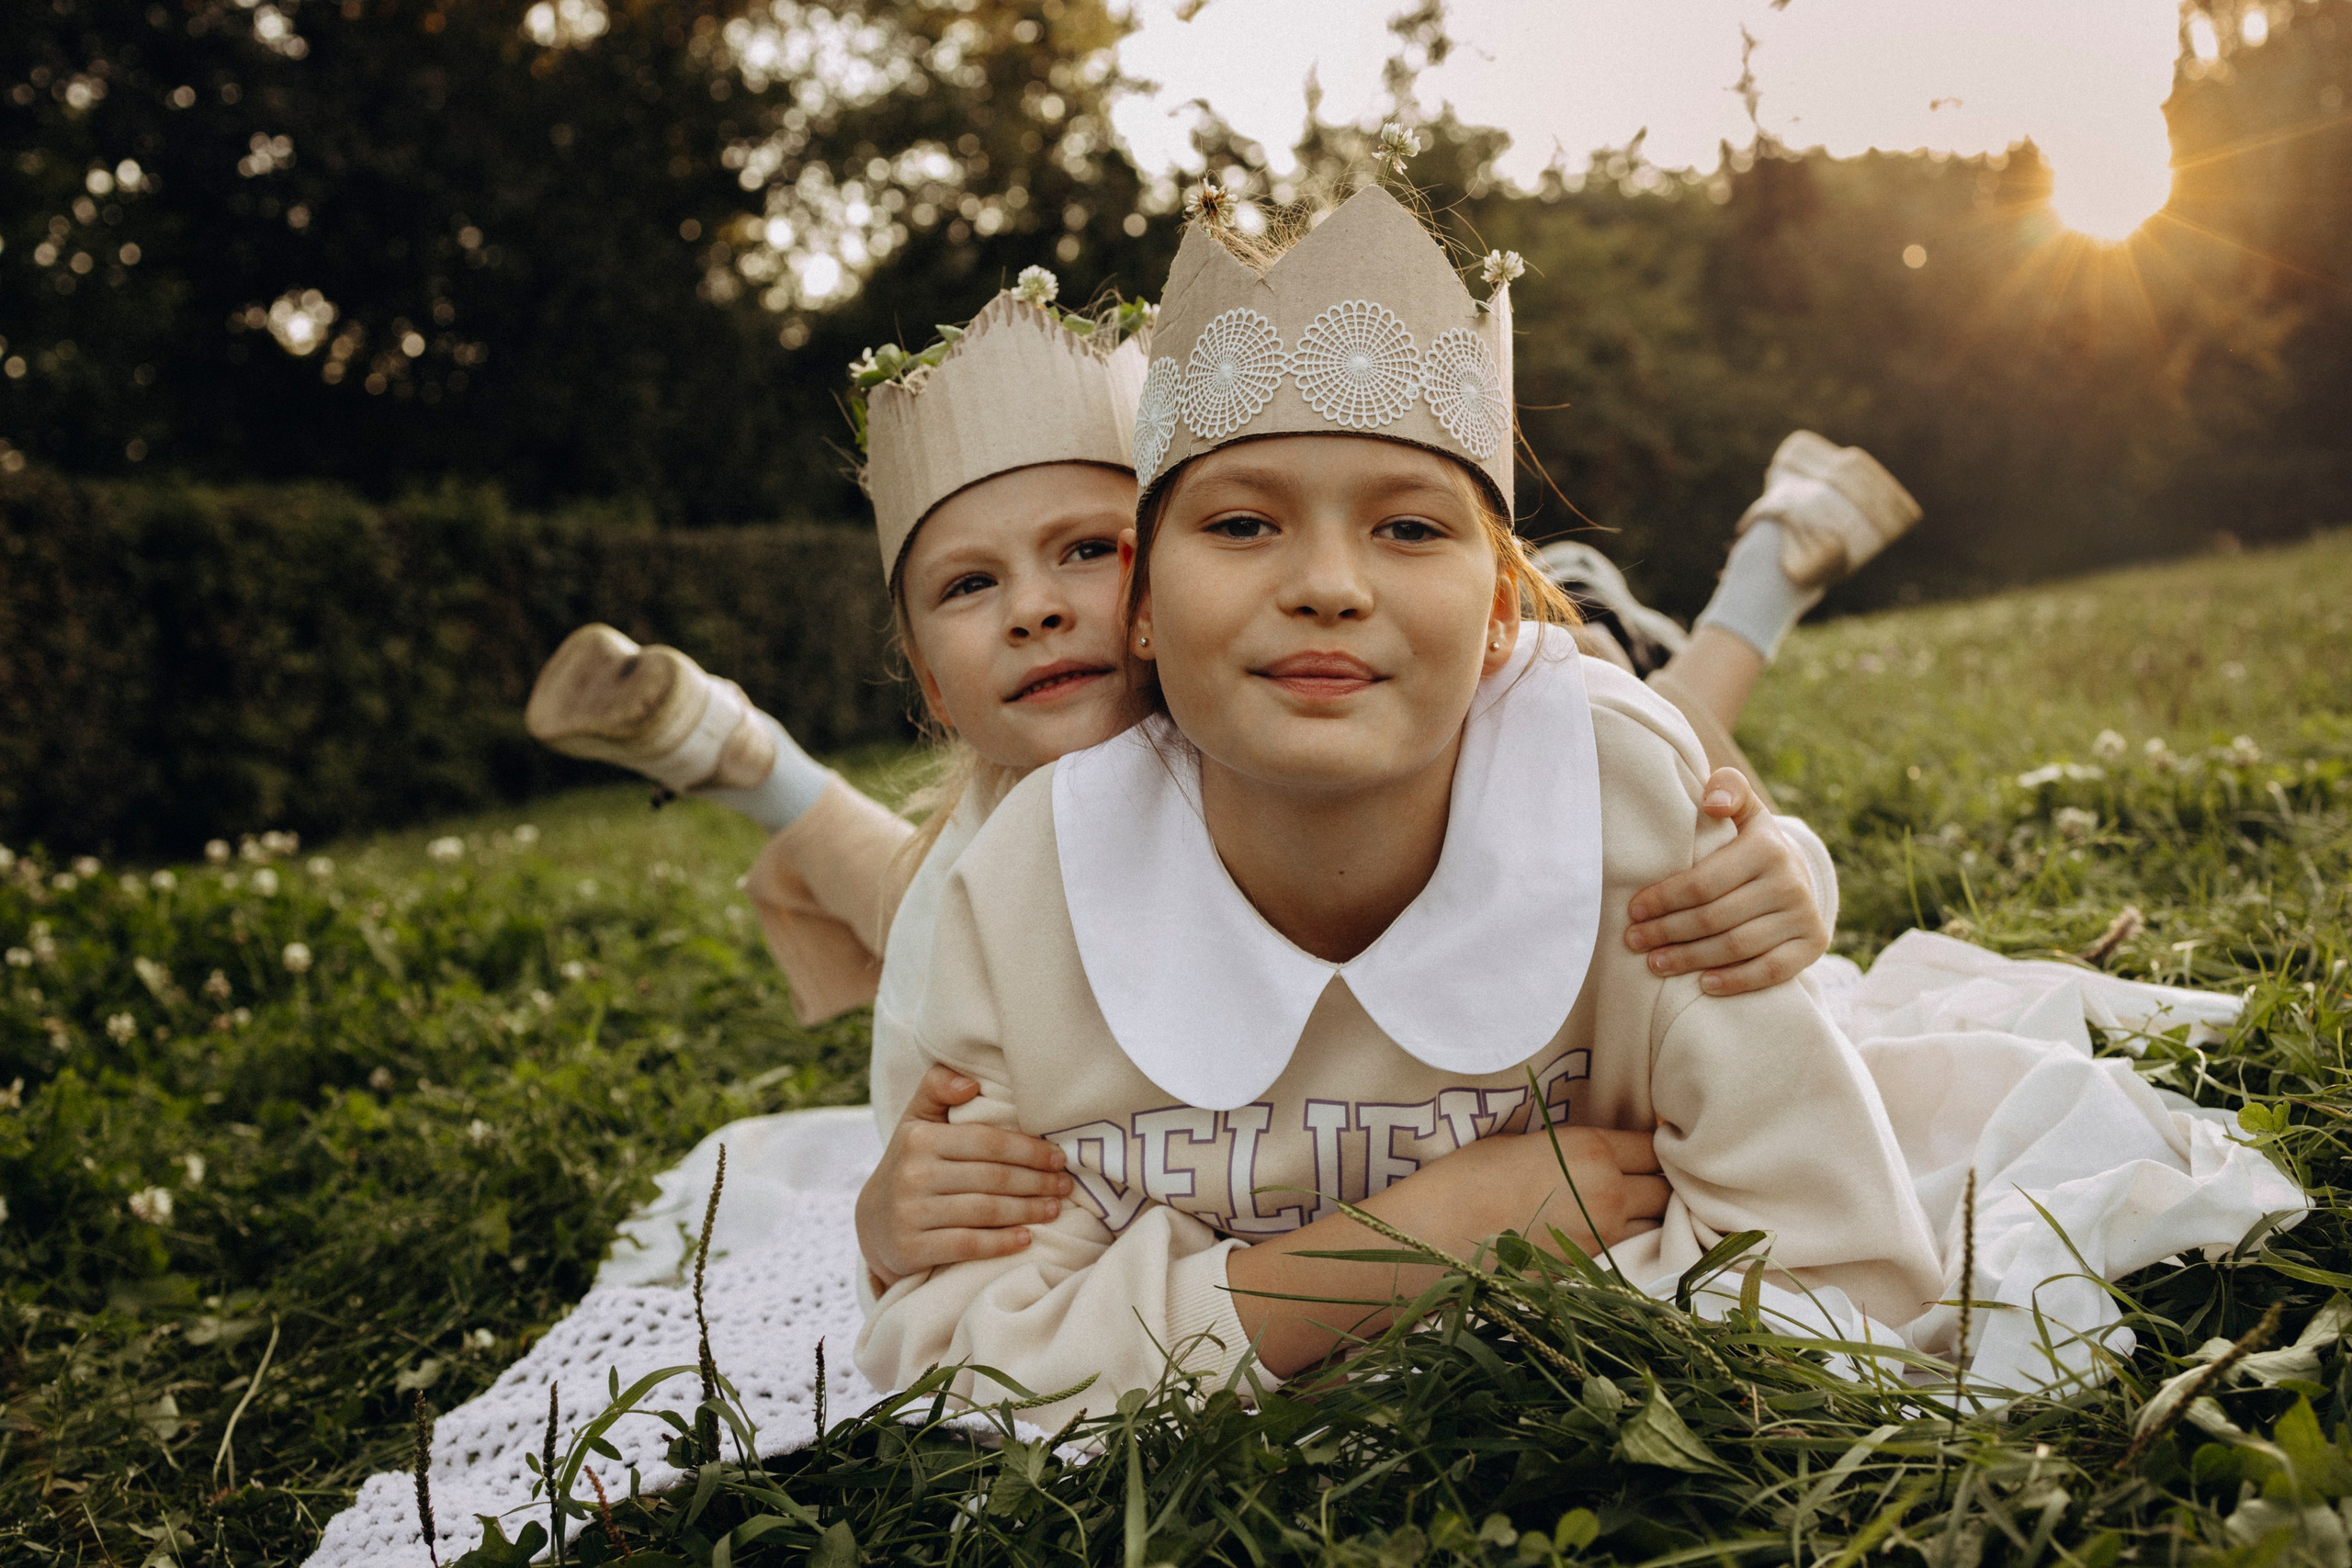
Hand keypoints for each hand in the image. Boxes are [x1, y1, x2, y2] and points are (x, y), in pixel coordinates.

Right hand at [854, 1064, 1073, 1290]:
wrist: (874, 1223)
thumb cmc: (911, 1163)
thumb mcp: (916, 1121)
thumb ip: (937, 1088)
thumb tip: (971, 1081)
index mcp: (920, 1139)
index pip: (988, 1142)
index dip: (1029, 1150)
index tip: (1059, 1157)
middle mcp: (913, 1174)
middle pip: (992, 1178)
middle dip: (1037, 1181)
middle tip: (1066, 1185)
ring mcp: (911, 1213)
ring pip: (984, 1211)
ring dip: (1028, 1210)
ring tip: (1054, 1208)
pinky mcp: (912, 1248)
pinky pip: (967, 1244)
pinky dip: (1001, 1242)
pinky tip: (1026, 1238)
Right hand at [1378, 1125, 1667, 1259]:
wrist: (1437, 1235)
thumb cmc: (1467, 1177)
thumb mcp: (1523, 1141)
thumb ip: (1572, 1147)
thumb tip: (1595, 1154)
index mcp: (1591, 1150)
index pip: (1652, 1146)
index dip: (1656, 1146)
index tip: (1650, 1147)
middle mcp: (1608, 1193)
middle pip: (1665, 1188)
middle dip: (1662, 1182)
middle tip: (1650, 1178)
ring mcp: (1603, 1238)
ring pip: (1656, 1224)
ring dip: (1651, 1216)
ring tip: (1636, 1209)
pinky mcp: (1590, 1272)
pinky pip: (1630, 1252)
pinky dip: (1631, 1243)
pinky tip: (1611, 1236)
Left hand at [1624, 767, 1829, 995]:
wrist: (1799, 873)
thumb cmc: (1750, 842)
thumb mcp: (1743, 809)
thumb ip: (1727, 789)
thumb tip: (1711, 802)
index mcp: (1766, 847)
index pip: (1702, 882)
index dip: (1663, 900)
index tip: (1633, 911)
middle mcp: (1790, 882)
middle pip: (1714, 918)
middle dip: (1667, 932)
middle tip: (1634, 941)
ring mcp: (1804, 916)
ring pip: (1736, 946)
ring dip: (1690, 959)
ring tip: (1655, 963)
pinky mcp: (1813, 945)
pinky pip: (1770, 970)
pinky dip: (1735, 981)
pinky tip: (1702, 984)